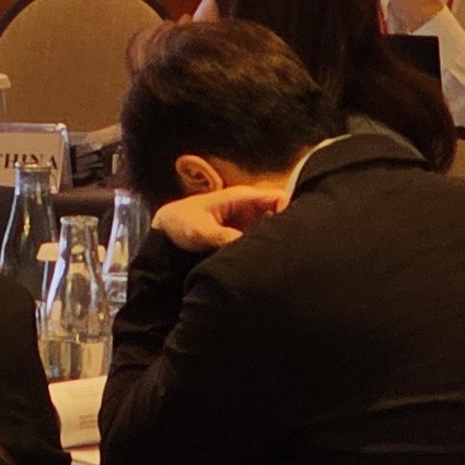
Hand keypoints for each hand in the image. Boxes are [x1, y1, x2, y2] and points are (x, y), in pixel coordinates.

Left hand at [151, 185, 285, 254]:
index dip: (292, 210)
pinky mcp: (246, 239)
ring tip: (287, 262)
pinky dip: (269, 252)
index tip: (297, 232)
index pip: (279, 198)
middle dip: (291, 230)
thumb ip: (222, 236)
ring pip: (276, 231)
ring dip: (280, 243)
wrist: (167, 235)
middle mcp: (252, 209)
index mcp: (243, 198)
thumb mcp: (199, 229)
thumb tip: (245, 246)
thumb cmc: (182, 223)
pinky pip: (264, 244)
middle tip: (295, 252)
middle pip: (283, 215)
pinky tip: (273, 266)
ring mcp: (251, 225)